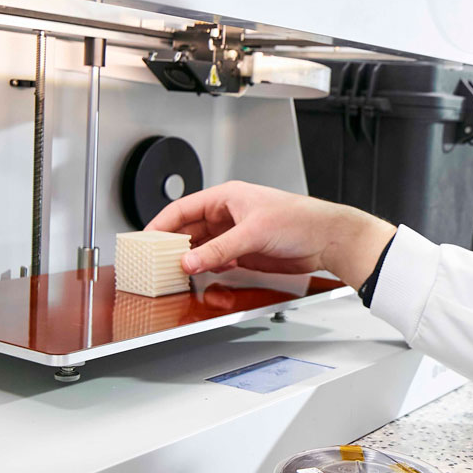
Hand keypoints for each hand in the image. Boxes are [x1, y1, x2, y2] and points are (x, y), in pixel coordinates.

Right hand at [145, 181, 395, 290]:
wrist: (326, 239)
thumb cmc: (299, 219)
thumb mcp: (253, 232)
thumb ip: (218, 249)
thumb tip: (189, 262)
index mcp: (226, 197)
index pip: (183, 208)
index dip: (161, 223)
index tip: (145, 239)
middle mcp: (228, 214)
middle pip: (189, 230)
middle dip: (172, 245)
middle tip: (154, 260)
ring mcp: (235, 235)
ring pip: (201, 247)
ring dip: (189, 259)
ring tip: (171, 271)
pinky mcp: (244, 253)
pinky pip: (216, 260)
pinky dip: (206, 268)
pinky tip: (198, 275)